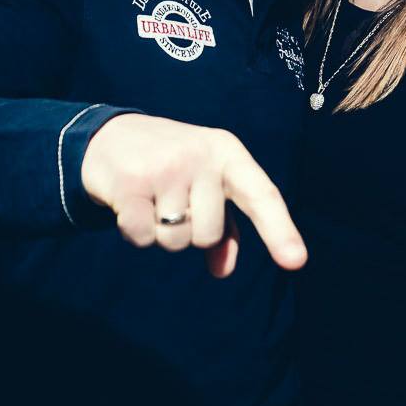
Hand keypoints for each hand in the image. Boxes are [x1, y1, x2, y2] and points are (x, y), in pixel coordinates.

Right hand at [81, 113, 306, 277]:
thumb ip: (223, 226)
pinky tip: (128, 203)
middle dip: (189, 232)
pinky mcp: (129, 182)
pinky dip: (135, 233)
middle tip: (172, 201)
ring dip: (160, 233)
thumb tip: (224, 270)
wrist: (108, 136)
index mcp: (227, 152)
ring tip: (150, 199)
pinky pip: (143, 237)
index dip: (280, 230)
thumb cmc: (169, 166)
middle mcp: (200, 156)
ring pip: (175, 241)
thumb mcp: (204, 184)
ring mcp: (164, 167)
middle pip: (208, 234)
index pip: (261, 195)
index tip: (296, 261)